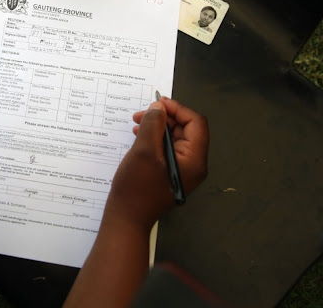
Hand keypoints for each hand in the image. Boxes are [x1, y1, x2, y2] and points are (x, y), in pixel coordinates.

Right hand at [105, 98, 208, 230]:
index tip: (157, 103)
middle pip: (186, 129)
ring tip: (137, 123)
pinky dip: (154, 138)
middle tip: (142, 114)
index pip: (196, 123)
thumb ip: (153, 125)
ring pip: (175, 137)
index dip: (178, 109)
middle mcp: (193, 164)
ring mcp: (182, 170)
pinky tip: (138, 136)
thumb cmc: (136, 187)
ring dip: (157, 126)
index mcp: (194, 160)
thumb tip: (159, 108)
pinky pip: (167, 149)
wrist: (126, 218)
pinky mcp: (170, 172)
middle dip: (165, 117)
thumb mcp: (144, 150)